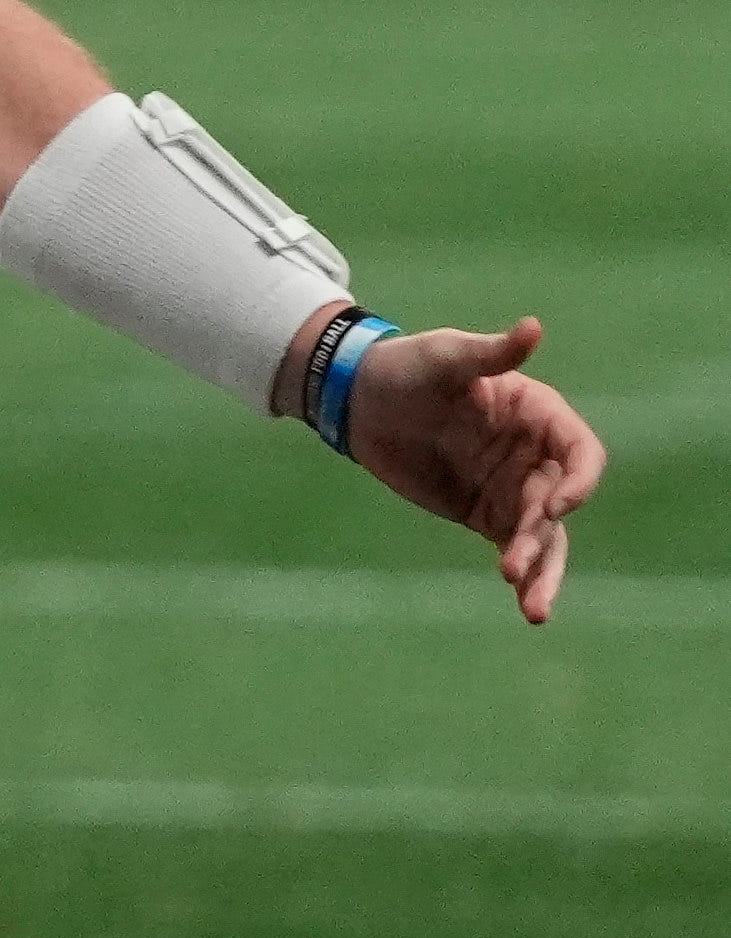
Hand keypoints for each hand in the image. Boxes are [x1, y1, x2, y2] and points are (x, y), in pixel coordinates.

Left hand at [342, 318, 605, 624]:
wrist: (358, 399)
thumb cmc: (407, 367)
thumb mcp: (446, 357)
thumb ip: (490, 353)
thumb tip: (533, 327)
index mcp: (538, 415)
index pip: (578, 452)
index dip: (579, 479)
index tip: (557, 505)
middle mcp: (535, 456)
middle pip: (560, 502)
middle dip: (542, 534)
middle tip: (514, 560)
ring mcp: (513, 489)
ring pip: (544, 536)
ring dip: (543, 570)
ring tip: (534, 609)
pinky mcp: (486, 514)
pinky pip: (515, 548)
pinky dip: (525, 577)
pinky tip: (527, 606)